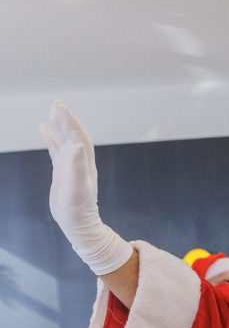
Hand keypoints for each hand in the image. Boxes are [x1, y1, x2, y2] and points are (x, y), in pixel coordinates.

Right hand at [39, 102, 132, 274]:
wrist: (77, 224)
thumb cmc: (78, 208)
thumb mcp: (77, 187)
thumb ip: (78, 166)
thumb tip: (78, 145)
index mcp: (85, 162)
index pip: (79, 136)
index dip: (71, 122)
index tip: (61, 108)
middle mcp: (79, 161)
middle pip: (73, 134)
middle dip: (66, 118)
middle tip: (57, 103)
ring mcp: (70, 165)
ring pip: (64, 140)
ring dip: (59, 125)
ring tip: (53, 110)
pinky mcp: (62, 171)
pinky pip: (55, 150)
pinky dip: (51, 138)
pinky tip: (43, 128)